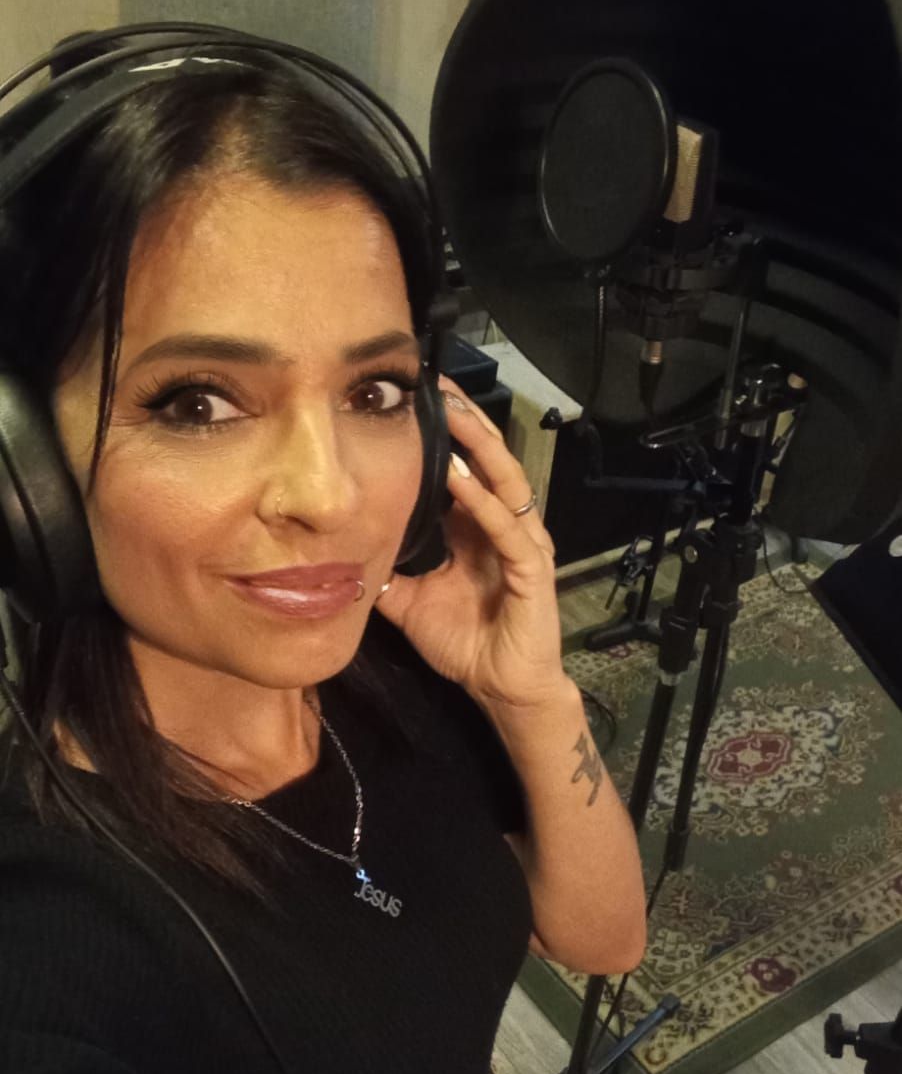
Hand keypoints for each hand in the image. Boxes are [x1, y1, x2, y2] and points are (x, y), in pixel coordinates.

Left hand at [374, 374, 567, 709]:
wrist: (503, 689)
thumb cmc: (465, 643)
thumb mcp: (410, 600)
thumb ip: (384, 570)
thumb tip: (339, 550)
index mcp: (477, 530)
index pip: (465, 467)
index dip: (446, 434)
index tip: (415, 400)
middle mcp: (503, 529)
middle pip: (490, 461)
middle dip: (466, 421)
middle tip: (438, 384)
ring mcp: (522, 547)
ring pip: (506, 483)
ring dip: (479, 449)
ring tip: (454, 416)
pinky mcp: (533, 573)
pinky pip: (508, 532)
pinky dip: (483, 504)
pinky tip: (462, 482)